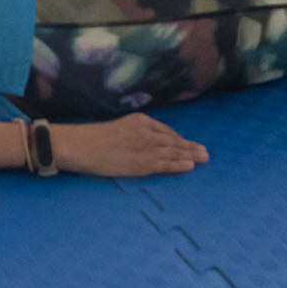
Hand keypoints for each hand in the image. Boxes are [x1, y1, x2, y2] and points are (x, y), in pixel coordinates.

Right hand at [51, 114, 206, 178]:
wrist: (81, 145)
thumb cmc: (93, 139)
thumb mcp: (118, 129)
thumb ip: (134, 134)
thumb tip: (145, 143)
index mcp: (141, 121)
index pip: (165, 131)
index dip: (179, 139)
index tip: (188, 144)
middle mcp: (147, 131)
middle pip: (173, 140)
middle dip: (190, 146)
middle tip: (205, 152)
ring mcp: (146, 147)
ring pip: (173, 151)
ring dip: (190, 155)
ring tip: (203, 158)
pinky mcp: (142, 163)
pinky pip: (166, 164)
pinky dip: (179, 165)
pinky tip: (190, 166)